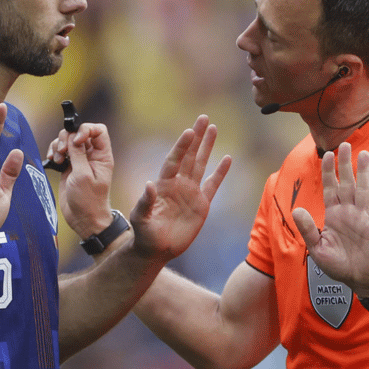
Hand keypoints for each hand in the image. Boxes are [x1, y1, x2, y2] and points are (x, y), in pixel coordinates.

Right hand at [48, 122, 114, 237]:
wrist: (83, 218)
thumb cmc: (88, 200)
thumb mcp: (83, 176)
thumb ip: (78, 154)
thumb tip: (73, 137)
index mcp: (102, 156)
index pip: (98, 130)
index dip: (85, 130)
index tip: (76, 140)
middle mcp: (91, 155)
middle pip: (79, 132)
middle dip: (68, 138)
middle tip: (63, 151)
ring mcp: (79, 160)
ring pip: (67, 140)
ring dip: (59, 145)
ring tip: (58, 159)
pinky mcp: (68, 166)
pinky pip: (60, 151)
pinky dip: (54, 152)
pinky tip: (53, 161)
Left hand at [129, 115, 231, 261]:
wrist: (157, 250)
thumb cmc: (144, 234)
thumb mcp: (140, 219)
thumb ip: (145, 202)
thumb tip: (150, 184)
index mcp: (164, 184)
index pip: (174, 160)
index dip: (181, 146)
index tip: (189, 131)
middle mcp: (178, 184)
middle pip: (190, 156)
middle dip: (197, 137)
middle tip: (204, 118)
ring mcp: (191, 192)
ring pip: (202, 165)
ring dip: (207, 147)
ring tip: (213, 128)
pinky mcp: (202, 204)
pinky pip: (213, 185)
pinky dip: (221, 172)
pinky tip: (227, 158)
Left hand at [292, 143, 368, 295]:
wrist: (359, 280)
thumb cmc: (338, 265)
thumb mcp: (317, 249)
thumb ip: (308, 229)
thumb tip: (297, 210)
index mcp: (333, 215)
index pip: (330, 188)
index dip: (328, 172)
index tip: (326, 154)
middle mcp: (348, 212)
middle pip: (346, 183)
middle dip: (344, 164)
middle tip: (345, 144)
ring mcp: (362, 217)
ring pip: (362, 189)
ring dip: (363, 172)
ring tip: (364, 154)